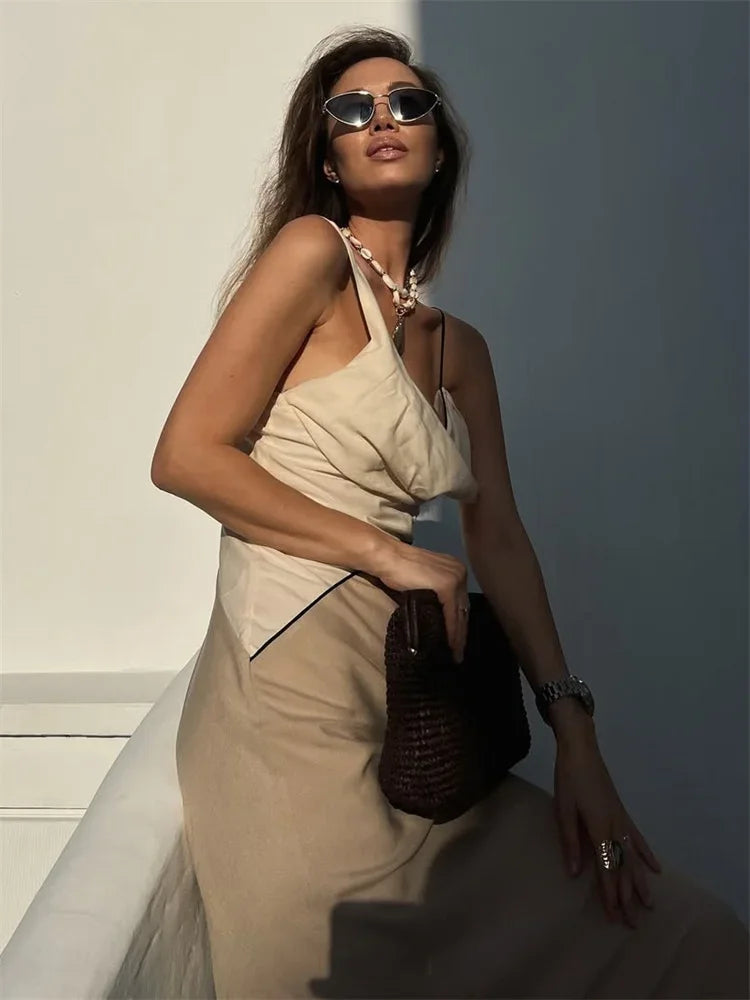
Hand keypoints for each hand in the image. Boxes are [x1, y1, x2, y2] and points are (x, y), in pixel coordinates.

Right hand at [371, 538, 469, 663]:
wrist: (387, 557)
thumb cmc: (398, 570)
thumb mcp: (423, 583)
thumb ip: (435, 596)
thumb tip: (439, 618)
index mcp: (455, 569)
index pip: (461, 602)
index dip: (461, 623)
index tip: (459, 643)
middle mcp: (459, 572)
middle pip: (463, 608)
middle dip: (462, 633)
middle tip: (459, 654)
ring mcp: (455, 578)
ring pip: (460, 613)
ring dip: (458, 636)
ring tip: (455, 654)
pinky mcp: (447, 585)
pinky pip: (451, 614)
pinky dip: (451, 630)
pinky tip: (450, 644)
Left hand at [553, 739, 661, 927]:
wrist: (581, 751)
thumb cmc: (569, 779)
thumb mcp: (563, 810)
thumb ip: (570, 841)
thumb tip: (574, 872)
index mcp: (600, 828)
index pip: (607, 868)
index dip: (610, 893)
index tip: (614, 915)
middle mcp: (616, 828)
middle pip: (624, 867)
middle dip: (627, 896)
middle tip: (633, 922)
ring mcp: (622, 820)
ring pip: (634, 857)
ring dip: (640, 881)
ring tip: (649, 903)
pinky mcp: (622, 812)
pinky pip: (638, 837)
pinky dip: (647, 853)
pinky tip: (655, 868)